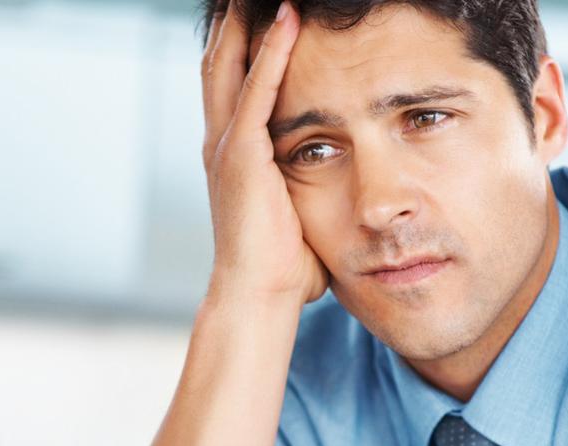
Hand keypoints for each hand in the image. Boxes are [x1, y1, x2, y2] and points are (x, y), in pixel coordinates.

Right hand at [201, 0, 328, 306]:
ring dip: (244, 22)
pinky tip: (287, 17)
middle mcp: (221, 142)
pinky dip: (271, 50)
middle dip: (233, 22)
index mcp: (233, 155)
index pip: (232, 84)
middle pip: (220, 62)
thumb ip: (311, 191)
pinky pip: (257, 89)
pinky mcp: (241, 154)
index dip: (241, 45)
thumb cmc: (284, 268)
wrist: (258, 294)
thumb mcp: (299, 214)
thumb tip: (348, 195)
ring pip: (229, 63)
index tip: (256, 12)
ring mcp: (226, 146)